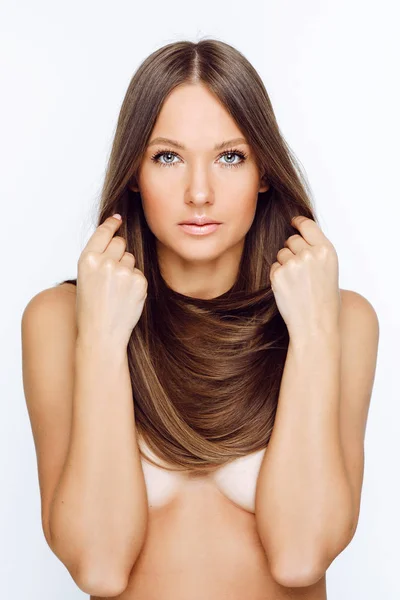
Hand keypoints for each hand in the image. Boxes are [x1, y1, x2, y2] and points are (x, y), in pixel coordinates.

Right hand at [76, 215, 147, 347]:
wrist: (101, 335)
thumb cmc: (90, 310)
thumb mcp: (84, 279)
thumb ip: (97, 258)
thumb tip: (116, 239)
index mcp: (87, 259)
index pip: (103, 233)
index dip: (112, 224)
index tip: (118, 219)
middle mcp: (105, 262)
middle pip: (121, 243)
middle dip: (119, 252)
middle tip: (112, 273)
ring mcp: (123, 271)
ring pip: (131, 258)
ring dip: (127, 269)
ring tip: (116, 290)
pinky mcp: (138, 281)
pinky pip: (139, 273)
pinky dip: (135, 283)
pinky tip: (126, 297)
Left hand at [269, 216, 340, 338]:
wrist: (315, 326)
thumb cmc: (325, 302)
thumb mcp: (330, 270)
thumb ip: (317, 252)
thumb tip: (299, 236)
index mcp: (327, 251)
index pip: (308, 225)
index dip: (298, 222)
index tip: (293, 222)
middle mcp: (310, 254)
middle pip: (292, 239)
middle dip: (292, 249)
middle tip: (298, 268)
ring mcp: (292, 264)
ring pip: (281, 253)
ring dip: (285, 264)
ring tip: (297, 284)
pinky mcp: (278, 275)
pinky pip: (274, 267)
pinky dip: (278, 276)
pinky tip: (289, 290)